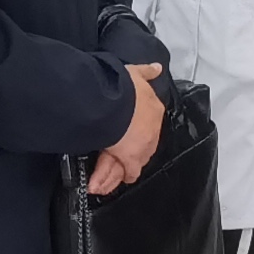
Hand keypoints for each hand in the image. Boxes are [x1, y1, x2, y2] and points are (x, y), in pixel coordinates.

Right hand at [88, 65, 163, 196]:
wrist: (116, 101)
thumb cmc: (121, 86)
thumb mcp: (134, 73)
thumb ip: (146, 73)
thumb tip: (157, 68)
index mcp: (153, 108)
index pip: (143, 125)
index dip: (129, 134)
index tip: (120, 139)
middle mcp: (151, 129)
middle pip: (136, 147)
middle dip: (119, 158)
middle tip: (106, 166)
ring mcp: (143, 145)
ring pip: (127, 161)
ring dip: (110, 171)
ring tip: (96, 182)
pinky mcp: (131, 158)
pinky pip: (124, 171)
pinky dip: (109, 177)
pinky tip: (99, 185)